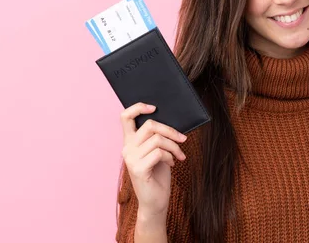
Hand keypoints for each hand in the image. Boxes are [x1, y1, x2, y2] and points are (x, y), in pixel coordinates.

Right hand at [120, 102, 187, 217]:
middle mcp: (126, 148)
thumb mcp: (157, 151)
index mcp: (129, 142)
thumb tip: (170, 122)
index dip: (138, 107)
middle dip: (171, 130)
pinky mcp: (138, 169)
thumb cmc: (158, 175)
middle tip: (183, 139)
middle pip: (150, 125)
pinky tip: (173, 164)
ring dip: (174, 146)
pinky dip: (171, 156)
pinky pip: (159, 152)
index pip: (125, 117)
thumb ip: (157, 137)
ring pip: (158, 139)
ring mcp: (131, 159)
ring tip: (179, 155)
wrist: (155, 201)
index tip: (154, 107)